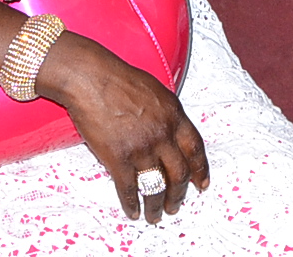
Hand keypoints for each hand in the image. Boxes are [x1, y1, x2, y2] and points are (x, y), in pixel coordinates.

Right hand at [42, 33, 208, 222]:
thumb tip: (169, 131)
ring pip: (156, 186)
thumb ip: (166, 113)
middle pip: (179, 173)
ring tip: (155, 216)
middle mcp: (162, 134)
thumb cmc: (118, 78)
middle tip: (175, 206)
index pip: (195, 149)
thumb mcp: (155, 89)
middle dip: (178, 195)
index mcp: (174, 115)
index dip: (201, 170)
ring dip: (157, 205)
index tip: (202, 185)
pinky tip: (133, 211)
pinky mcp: (118, 157)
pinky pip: (129, 188)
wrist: (91, 77)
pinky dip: (131, 204)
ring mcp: (141, 147)